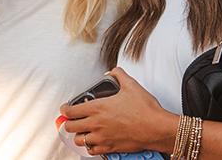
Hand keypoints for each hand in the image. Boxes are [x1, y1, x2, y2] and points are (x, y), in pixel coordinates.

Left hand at [59, 67, 176, 155]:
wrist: (156, 128)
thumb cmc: (145, 110)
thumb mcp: (131, 85)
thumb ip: (119, 75)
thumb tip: (115, 71)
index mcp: (98, 108)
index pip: (70, 111)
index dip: (64, 110)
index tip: (65, 108)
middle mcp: (96, 124)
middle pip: (70, 127)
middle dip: (68, 123)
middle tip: (71, 120)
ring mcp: (101, 137)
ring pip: (79, 140)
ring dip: (78, 135)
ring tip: (82, 131)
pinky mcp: (109, 148)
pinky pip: (91, 151)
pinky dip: (89, 146)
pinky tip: (93, 141)